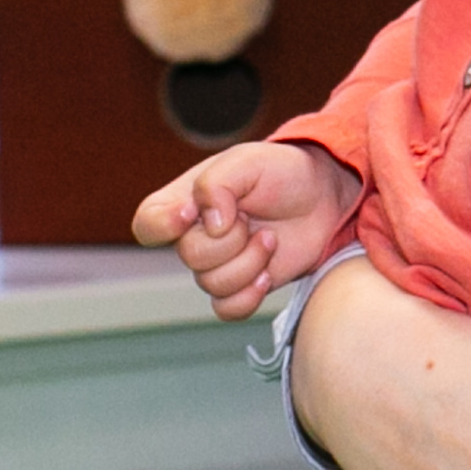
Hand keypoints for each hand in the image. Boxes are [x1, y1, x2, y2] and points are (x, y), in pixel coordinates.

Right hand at [130, 140, 359, 320]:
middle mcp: (196, 236)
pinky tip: (268, 273)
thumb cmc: (282, 172)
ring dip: (250, 261)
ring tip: (270, 238)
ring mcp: (219, 264)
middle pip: (190, 256)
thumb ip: (217, 184)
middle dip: (231, 239)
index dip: (163, 225)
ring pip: (213, 284)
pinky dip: (250, 295)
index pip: (147, 223)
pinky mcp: (242, 286)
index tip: (192, 212)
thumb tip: (209, 224)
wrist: (323, 196)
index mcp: (185, 201)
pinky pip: (227, 309)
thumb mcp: (248, 161)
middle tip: (252, 219)